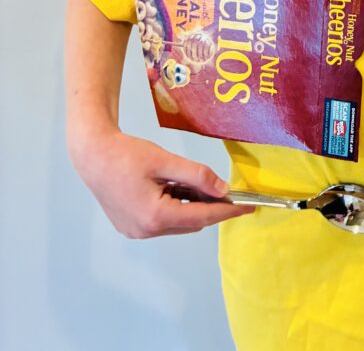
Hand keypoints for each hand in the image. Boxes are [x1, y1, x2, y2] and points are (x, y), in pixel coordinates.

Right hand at [74, 128, 253, 237]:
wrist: (93, 156)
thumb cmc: (127, 155)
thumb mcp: (166, 161)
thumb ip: (197, 176)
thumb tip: (223, 190)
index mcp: (155, 216)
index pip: (202, 216)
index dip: (227, 211)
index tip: (247, 207)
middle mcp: (146, 231)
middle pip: (190, 222)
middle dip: (209, 205)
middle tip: (220, 186)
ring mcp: (137, 232)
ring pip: (177, 222)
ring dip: (190, 206)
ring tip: (191, 182)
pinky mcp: (131, 227)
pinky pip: (163, 221)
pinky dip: (175, 207)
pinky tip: (173, 187)